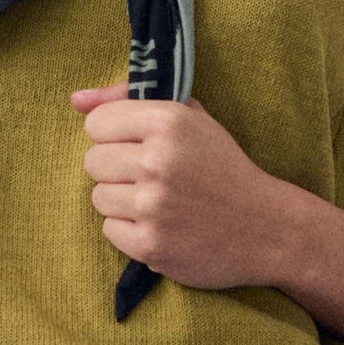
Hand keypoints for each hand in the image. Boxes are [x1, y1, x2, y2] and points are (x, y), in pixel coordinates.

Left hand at [70, 83, 297, 292]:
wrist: (267, 228)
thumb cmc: (222, 167)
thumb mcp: (189, 118)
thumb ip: (129, 98)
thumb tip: (75, 99)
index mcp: (169, 122)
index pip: (97, 124)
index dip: (116, 135)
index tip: (140, 145)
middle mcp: (158, 161)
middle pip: (93, 161)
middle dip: (117, 169)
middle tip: (152, 177)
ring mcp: (153, 206)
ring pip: (98, 197)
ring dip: (123, 201)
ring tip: (159, 202)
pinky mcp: (150, 245)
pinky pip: (110, 230)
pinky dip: (131, 230)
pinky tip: (161, 225)